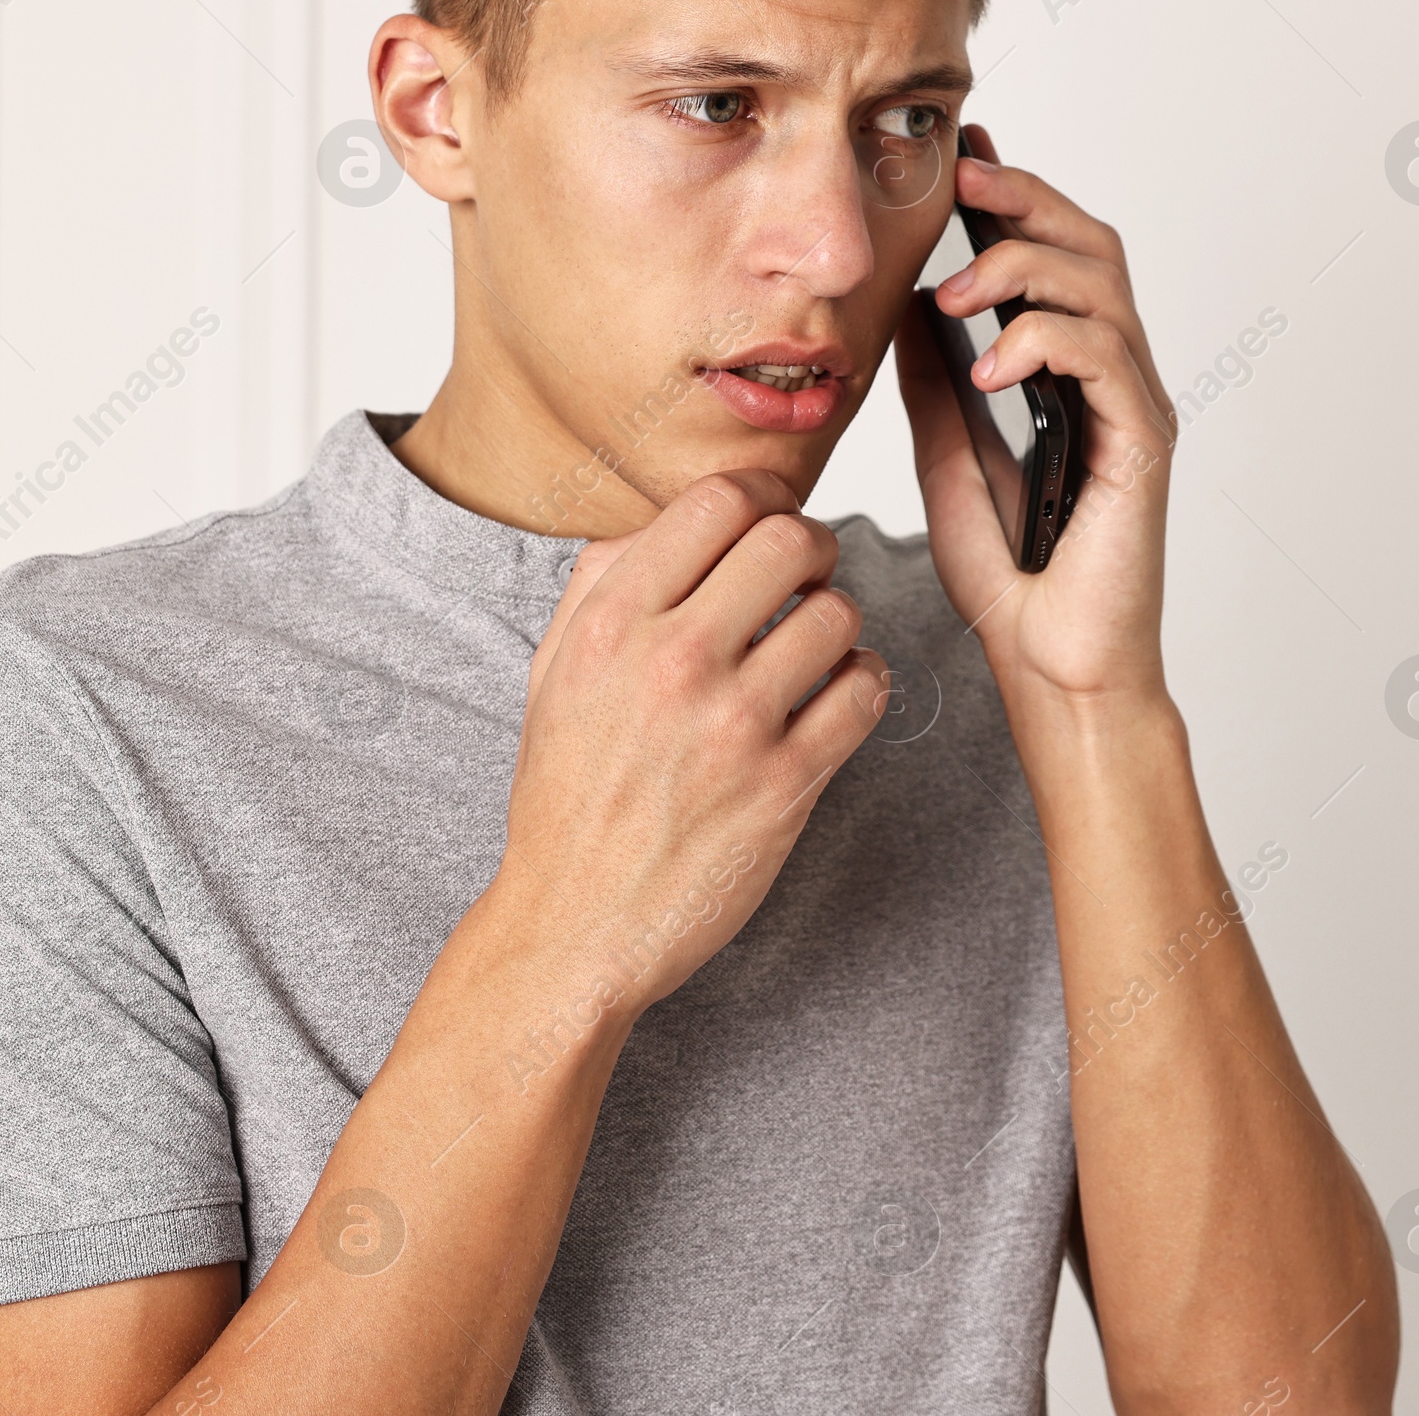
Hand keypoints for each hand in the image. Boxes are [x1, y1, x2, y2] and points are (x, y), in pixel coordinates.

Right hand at [497, 471, 888, 1020]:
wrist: (575, 924)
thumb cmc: (566, 800)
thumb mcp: (552, 674)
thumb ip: (601, 585)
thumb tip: (662, 519)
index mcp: (612, 624)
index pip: (715, 502)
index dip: (762, 494)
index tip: (771, 513)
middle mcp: (673, 661)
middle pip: (788, 540)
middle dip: (811, 546)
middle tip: (806, 572)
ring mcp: (734, 723)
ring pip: (837, 613)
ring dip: (837, 619)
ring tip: (816, 645)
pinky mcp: (786, 784)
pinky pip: (866, 692)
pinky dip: (865, 681)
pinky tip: (836, 694)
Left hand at [895, 126, 1176, 718]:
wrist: (1046, 662)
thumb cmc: (1007, 571)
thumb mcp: (944, 454)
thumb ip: (933, 381)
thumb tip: (900, 307)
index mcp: (1064, 371)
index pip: (1052, 256)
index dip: (1012, 200)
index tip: (958, 158)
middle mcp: (1109, 376)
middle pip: (1090, 246)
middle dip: (1024, 201)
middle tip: (963, 182)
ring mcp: (1131, 405)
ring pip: (1102, 285)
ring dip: (1021, 271)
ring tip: (954, 294)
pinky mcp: (1141, 443)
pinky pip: (1105, 357)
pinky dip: (1043, 343)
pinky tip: (990, 367)